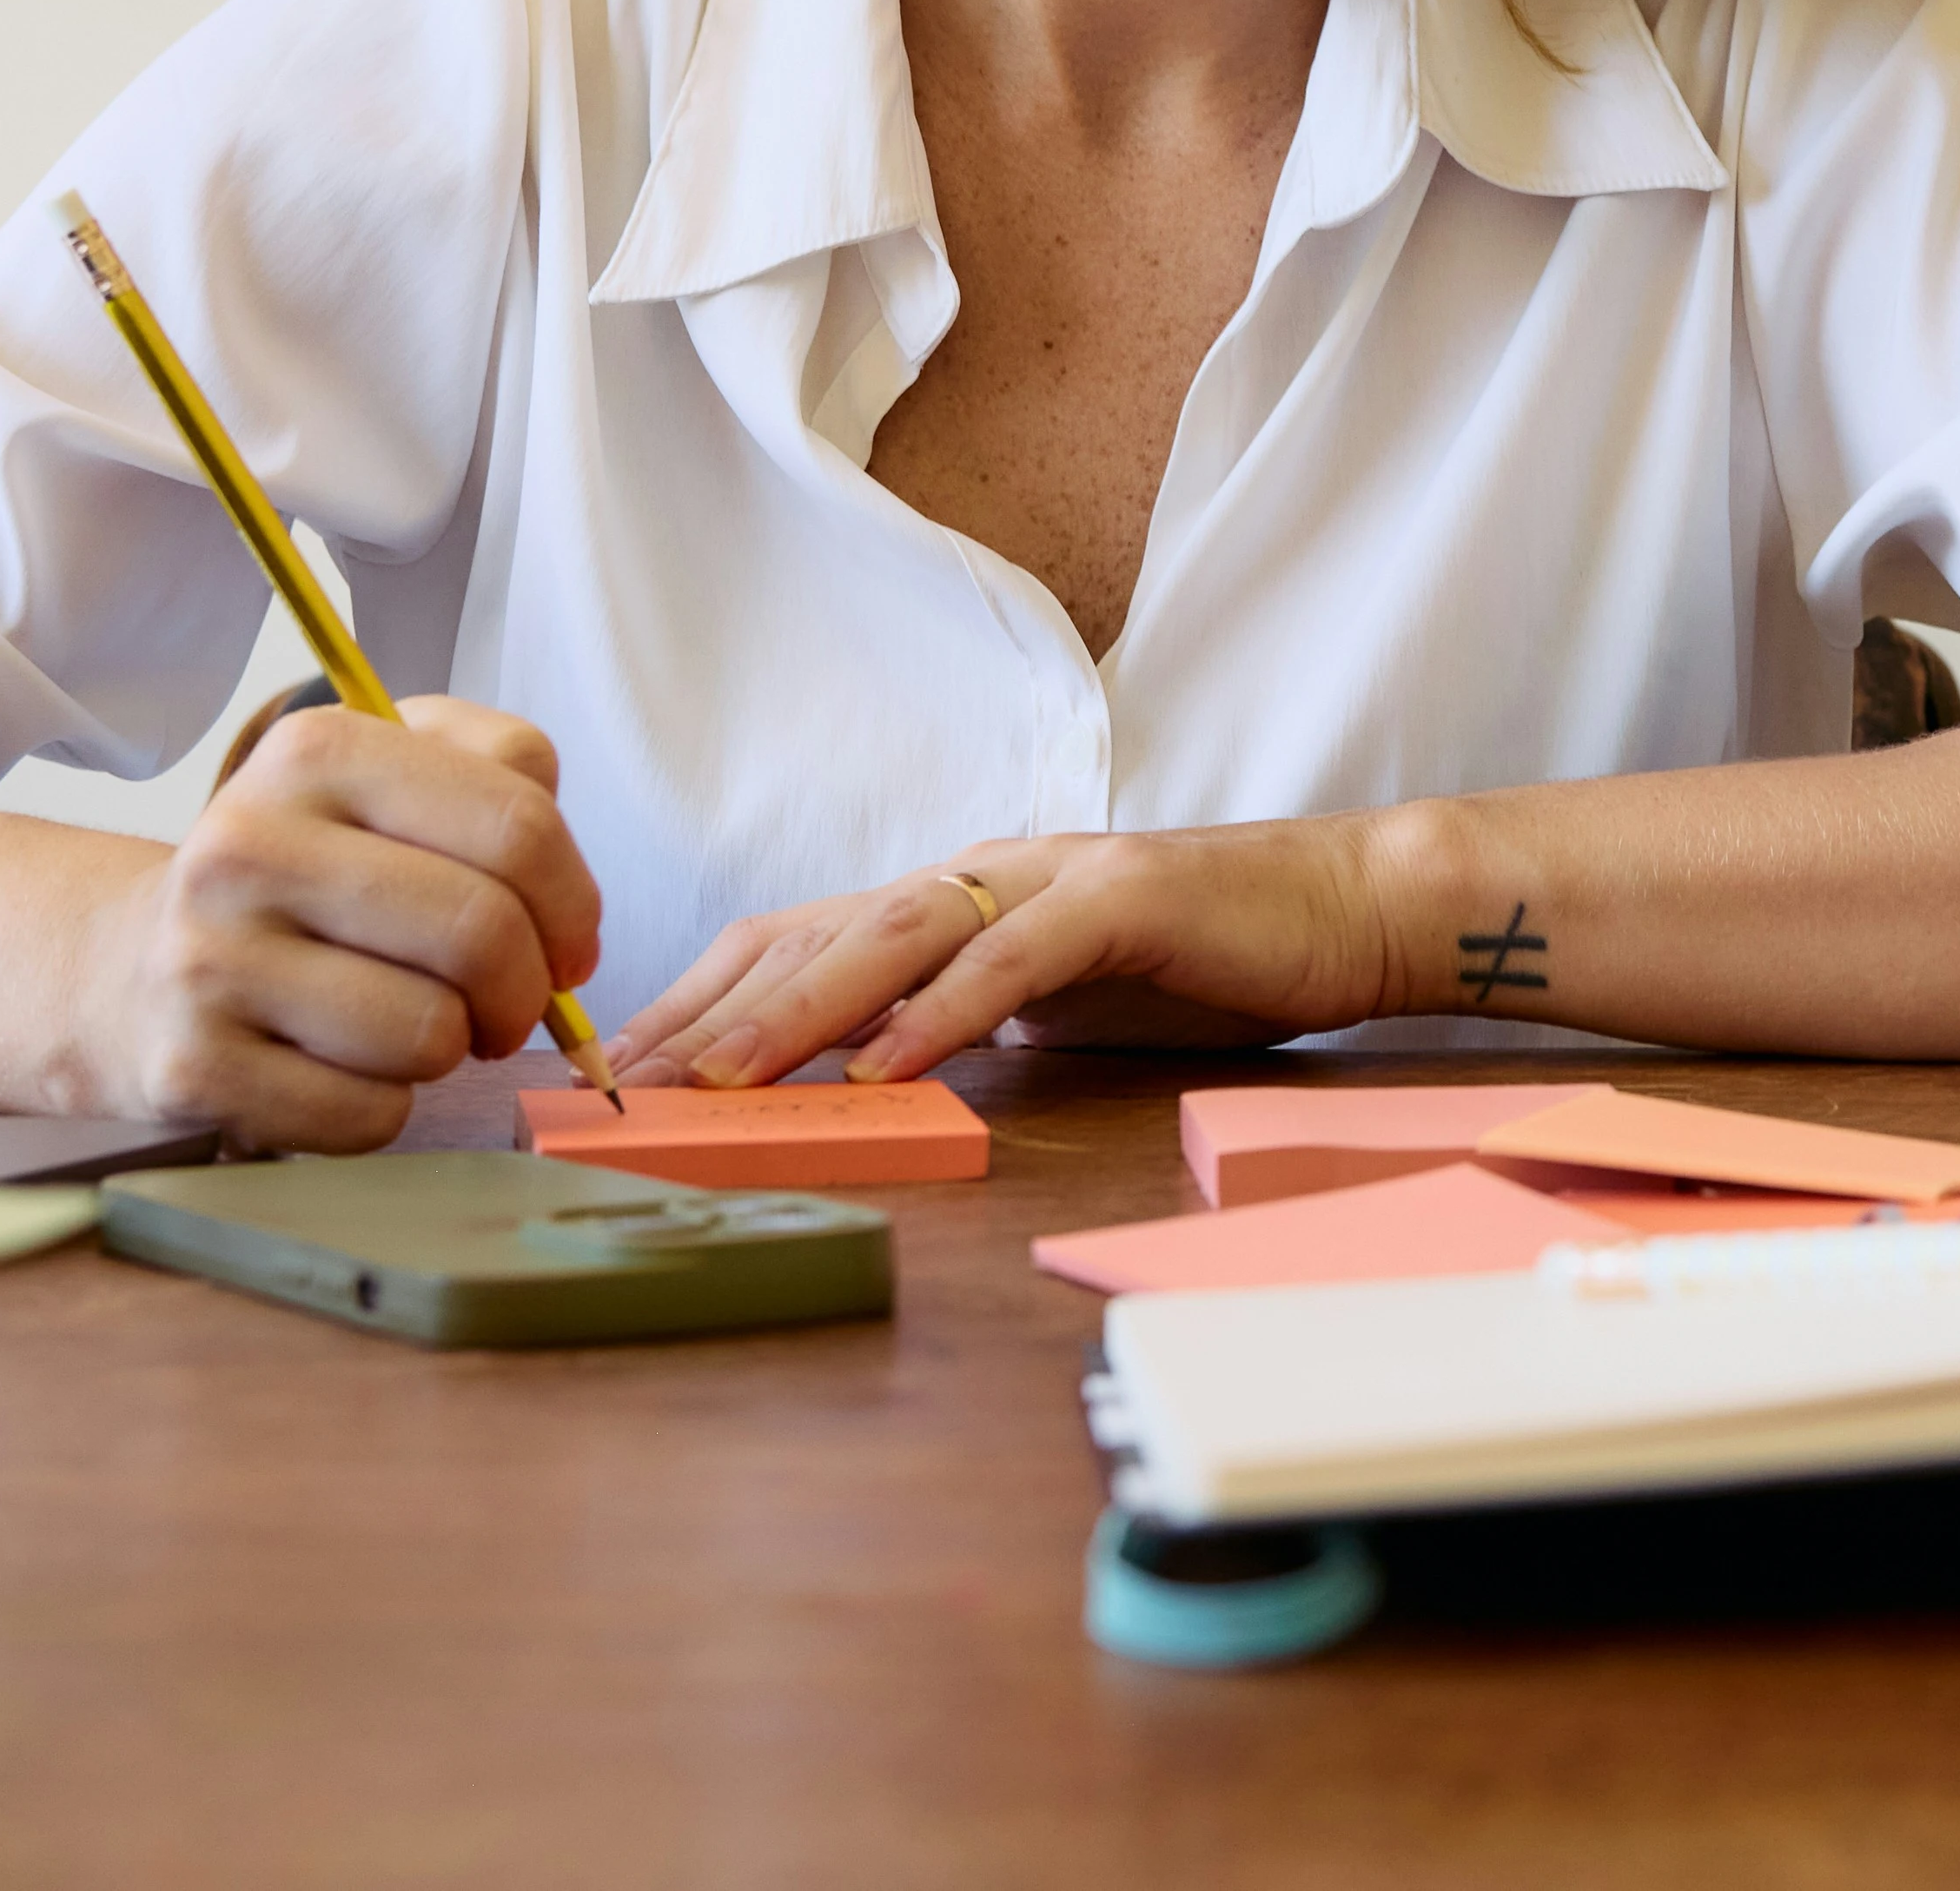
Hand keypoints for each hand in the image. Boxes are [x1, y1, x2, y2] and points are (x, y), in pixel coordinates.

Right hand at [61, 697, 604, 1149]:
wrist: (135, 965)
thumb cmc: (307, 872)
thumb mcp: (393, 773)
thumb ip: (505, 775)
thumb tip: (568, 904)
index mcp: (315, 752)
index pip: (516, 825)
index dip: (573, 901)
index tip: (568, 938)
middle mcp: (246, 845)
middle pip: (482, 932)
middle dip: (525, 987)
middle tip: (507, 1000)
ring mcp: (209, 960)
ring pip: (428, 1034)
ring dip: (450, 1046)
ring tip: (413, 1022)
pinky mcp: (193, 1068)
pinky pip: (368, 1115)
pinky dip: (386, 1106)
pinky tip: (348, 1068)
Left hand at [610, 814, 1405, 1087]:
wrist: (1341, 909)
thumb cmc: (1197, 962)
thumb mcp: (1050, 1006)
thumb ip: (957, 1025)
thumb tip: (852, 1084)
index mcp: (955, 900)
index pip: (795, 941)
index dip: (701, 1000)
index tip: (619, 1072)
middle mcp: (982, 876)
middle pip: (816, 933)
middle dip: (712, 1010)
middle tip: (625, 1084)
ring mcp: (1049, 880)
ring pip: (895, 937)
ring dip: (800, 1012)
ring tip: (723, 1077)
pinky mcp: (1122, 900)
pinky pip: (1014, 961)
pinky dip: (943, 1013)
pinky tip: (887, 1067)